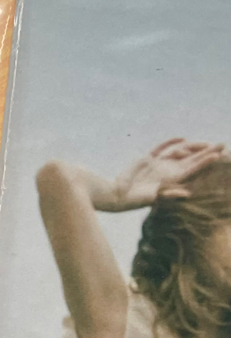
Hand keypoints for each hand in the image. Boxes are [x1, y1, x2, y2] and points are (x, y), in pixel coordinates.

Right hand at [103, 139, 225, 210]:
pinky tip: (182, 138)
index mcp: (171, 180)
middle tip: (223, 144)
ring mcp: (158, 165)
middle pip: (191, 159)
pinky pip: (161, 149)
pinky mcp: (146, 160)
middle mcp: (167, 172)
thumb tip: (187, 193)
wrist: (116, 194)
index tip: (218, 154)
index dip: (205, 161)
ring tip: (206, 142)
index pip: (193, 168)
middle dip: (207, 152)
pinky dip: (170, 143)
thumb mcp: (153, 198)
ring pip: (179, 153)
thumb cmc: (134, 199)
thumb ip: (169, 194)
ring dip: (192, 147)